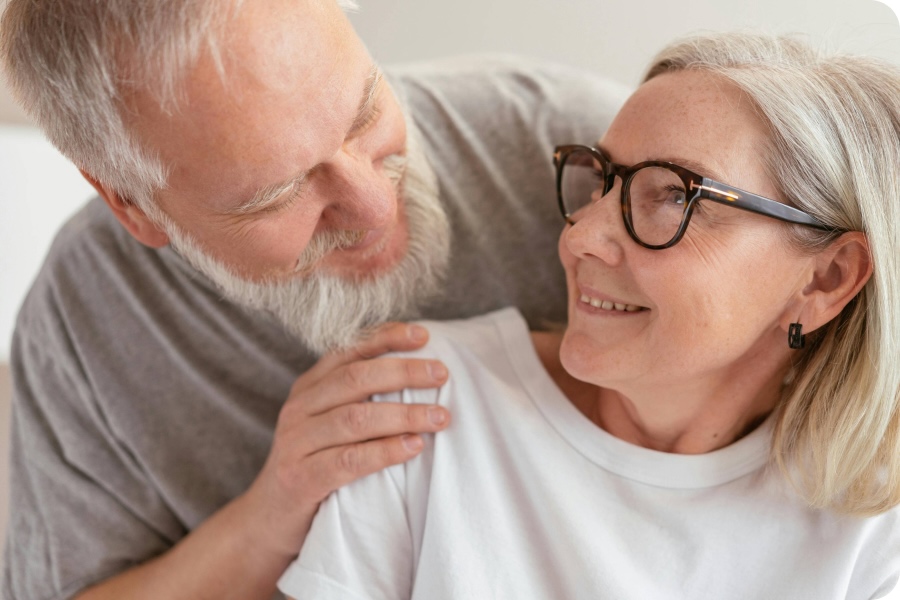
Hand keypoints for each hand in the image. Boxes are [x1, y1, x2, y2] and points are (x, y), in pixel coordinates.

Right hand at [241, 322, 450, 559]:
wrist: (269, 519)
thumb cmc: (315, 465)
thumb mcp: (330, 424)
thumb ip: (360, 399)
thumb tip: (420, 375)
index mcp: (309, 387)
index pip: (349, 350)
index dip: (386, 338)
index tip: (423, 336)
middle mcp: (300, 408)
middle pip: (355, 379)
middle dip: (403, 373)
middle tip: (441, 375)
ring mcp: (297, 442)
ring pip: (355, 418)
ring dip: (403, 415)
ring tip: (439, 417)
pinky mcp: (301, 478)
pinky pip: (349, 460)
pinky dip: (385, 451)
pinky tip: (413, 447)